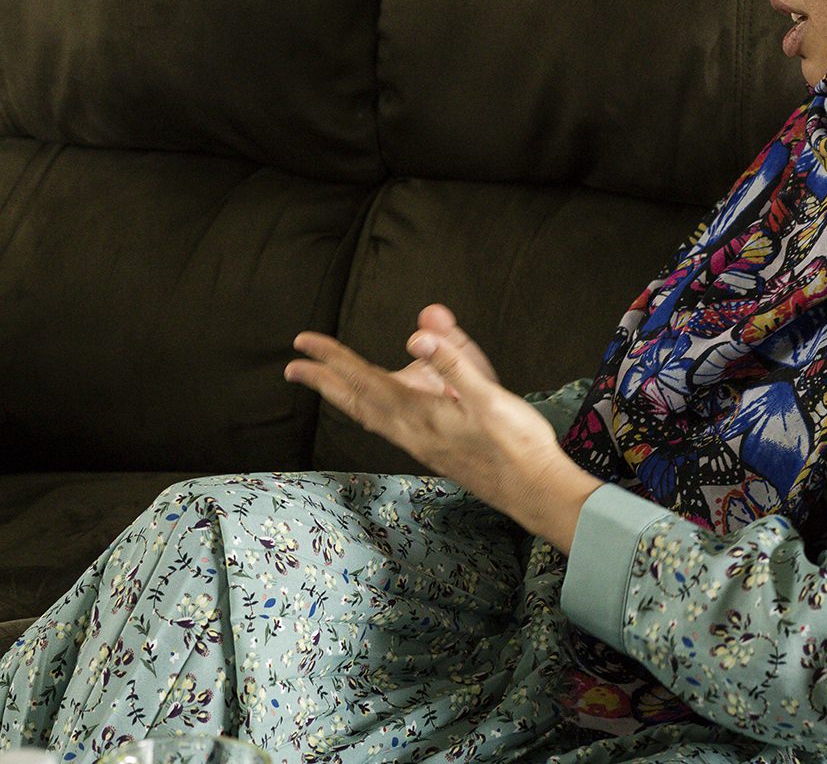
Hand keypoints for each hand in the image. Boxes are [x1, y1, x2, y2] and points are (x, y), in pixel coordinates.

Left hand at [284, 304, 600, 552]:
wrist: (535, 492)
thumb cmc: (517, 443)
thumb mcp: (489, 395)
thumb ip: (454, 361)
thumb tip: (417, 334)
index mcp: (418, 414)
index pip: (363, 378)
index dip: (331, 358)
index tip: (302, 341)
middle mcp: (410, 431)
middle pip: (354, 401)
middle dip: (323, 380)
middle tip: (292, 366)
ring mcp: (419, 444)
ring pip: (368, 415)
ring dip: (342, 396)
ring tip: (323, 382)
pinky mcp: (431, 450)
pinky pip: (385, 425)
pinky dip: (366, 409)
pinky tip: (372, 407)